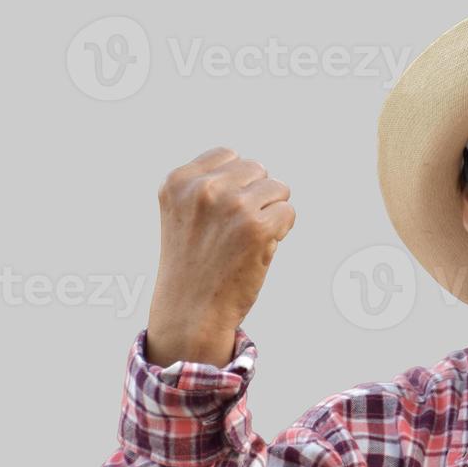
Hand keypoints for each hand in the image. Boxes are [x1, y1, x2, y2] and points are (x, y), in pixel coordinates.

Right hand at [147, 147, 295, 365]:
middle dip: (257, 196)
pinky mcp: (257, 227)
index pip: (228, 155)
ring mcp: (231, 206)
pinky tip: (259, 250)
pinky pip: (289, 212)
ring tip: (247, 240)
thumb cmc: (194, 264)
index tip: (224, 213)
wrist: (191, 311)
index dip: (237, 183)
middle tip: (237, 230)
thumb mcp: (184, 213)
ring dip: (271, 212)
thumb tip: (254, 168)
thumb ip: (208, 186)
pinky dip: (282, 230)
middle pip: (257, 169)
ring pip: (277, 188)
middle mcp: (203, 189)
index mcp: (178, 181)